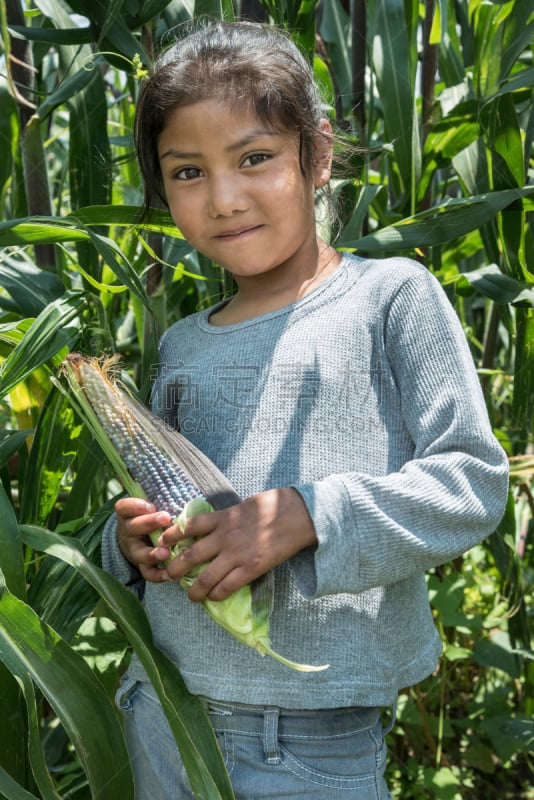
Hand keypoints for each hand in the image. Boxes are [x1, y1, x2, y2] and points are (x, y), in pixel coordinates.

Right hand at [115, 497, 172, 582]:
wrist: (136, 538)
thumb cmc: (148, 516)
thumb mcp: (146, 505)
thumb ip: (156, 494)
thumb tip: (170, 482)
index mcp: (128, 514)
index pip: (124, 507)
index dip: (135, 506)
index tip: (149, 504)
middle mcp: (128, 532)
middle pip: (133, 527)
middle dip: (149, 523)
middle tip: (166, 517)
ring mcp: (134, 550)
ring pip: (139, 553)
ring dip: (152, 554)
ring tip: (166, 553)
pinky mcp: (141, 565)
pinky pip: (147, 573)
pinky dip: (157, 575)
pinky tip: (169, 575)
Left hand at [158, 487, 316, 601]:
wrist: (298, 515)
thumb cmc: (273, 506)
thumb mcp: (243, 506)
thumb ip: (225, 518)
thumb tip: (211, 526)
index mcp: (222, 518)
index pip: (187, 526)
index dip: (171, 536)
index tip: (162, 544)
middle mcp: (224, 537)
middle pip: (189, 556)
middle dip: (174, 569)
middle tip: (168, 576)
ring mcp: (237, 554)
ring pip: (205, 578)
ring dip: (193, 590)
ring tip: (190, 596)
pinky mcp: (251, 568)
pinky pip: (226, 587)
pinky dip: (216, 594)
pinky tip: (212, 597)